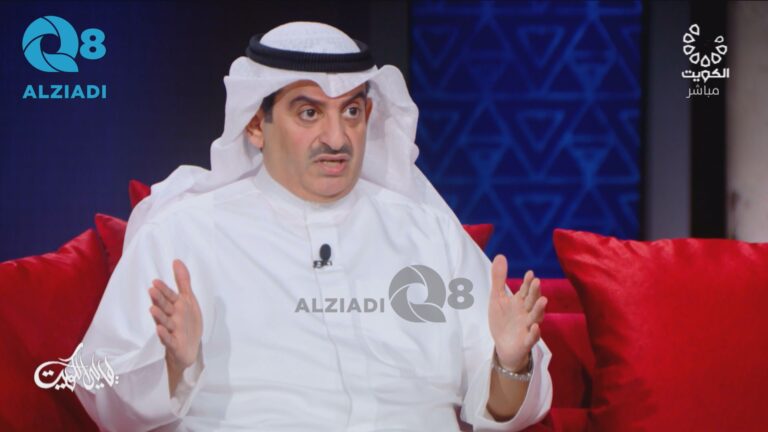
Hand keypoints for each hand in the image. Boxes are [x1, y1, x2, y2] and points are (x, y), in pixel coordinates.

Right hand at [148, 259, 202, 371]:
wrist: (190, 348)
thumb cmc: (187, 322)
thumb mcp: (187, 299)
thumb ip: (182, 281)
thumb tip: (176, 261)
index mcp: (175, 306)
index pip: (169, 296)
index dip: (164, 290)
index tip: (155, 281)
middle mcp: (171, 317)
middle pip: (165, 307)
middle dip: (159, 300)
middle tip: (151, 290)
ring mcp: (172, 331)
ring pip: (164, 322)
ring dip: (159, 316)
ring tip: (152, 309)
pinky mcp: (174, 344)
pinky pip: (169, 339)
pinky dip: (164, 335)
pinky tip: (159, 329)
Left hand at [488, 255, 546, 371]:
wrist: (504, 347)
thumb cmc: (503, 321)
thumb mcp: (497, 298)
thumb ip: (499, 279)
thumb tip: (500, 255)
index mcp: (520, 302)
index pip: (525, 290)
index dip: (527, 282)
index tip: (530, 273)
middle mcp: (526, 313)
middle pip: (532, 301)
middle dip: (535, 292)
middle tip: (537, 282)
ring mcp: (527, 327)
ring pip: (536, 317)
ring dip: (539, 309)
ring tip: (543, 300)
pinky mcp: (525, 342)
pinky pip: (532, 338)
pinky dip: (534, 333)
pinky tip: (534, 326)